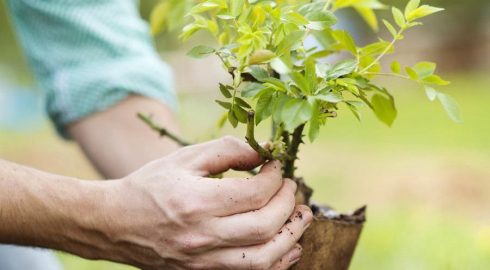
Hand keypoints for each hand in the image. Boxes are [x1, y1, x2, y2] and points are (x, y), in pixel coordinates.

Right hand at [97, 136, 312, 268]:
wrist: (114, 223)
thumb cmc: (149, 186)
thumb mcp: (185, 159)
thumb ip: (227, 151)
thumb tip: (264, 151)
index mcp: (197, 202)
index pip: (255, 193)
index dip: (275, 177)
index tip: (277, 167)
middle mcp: (202, 235)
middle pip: (265, 225)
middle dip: (288, 203)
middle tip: (292, 187)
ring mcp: (203, 260)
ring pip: (263, 258)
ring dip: (292, 236)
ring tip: (302, 217)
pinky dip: (276, 262)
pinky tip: (289, 247)